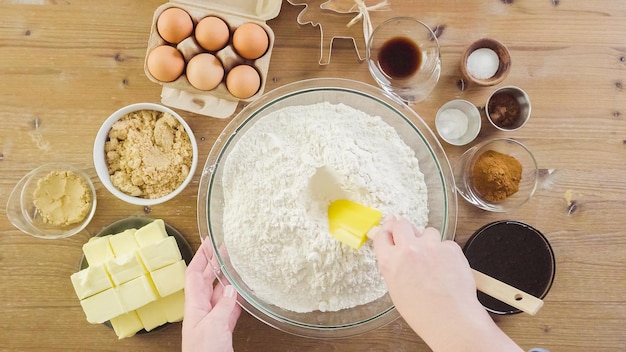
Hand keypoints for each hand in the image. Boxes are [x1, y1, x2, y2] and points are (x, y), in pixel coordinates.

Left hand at [182, 239, 241, 351]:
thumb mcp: (213, 327)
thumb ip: (222, 307)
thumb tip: (231, 289)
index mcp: (194, 306)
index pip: (194, 274)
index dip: (200, 256)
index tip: (208, 240)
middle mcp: (202, 310)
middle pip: (207, 280)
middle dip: (214, 262)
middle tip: (226, 247)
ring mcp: (212, 318)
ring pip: (220, 292)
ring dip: (227, 277)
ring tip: (236, 263)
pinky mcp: (223, 328)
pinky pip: (230, 307)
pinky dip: (237, 296)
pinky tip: (244, 290)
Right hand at [373, 216, 522, 351]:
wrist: (451, 319)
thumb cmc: (423, 312)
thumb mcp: (396, 290)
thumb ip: (394, 265)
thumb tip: (396, 251)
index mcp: (390, 262)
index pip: (381, 235)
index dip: (386, 232)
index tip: (390, 230)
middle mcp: (408, 250)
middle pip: (402, 224)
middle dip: (405, 230)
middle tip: (411, 241)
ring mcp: (430, 246)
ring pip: (427, 231)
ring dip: (428, 241)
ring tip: (433, 261)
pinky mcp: (450, 247)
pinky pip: (445, 242)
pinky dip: (446, 252)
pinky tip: (447, 267)